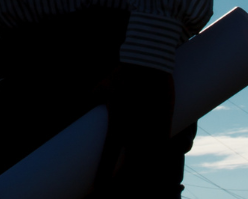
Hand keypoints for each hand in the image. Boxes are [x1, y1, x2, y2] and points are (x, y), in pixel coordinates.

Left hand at [92, 62, 174, 197]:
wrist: (147, 62)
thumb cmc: (122, 73)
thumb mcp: (100, 87)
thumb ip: (90, 98)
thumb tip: (75, 104)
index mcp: (116, 123)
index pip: (108, 156)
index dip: (103, 175)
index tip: (98, 188)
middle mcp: (135, 129)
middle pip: (132, 166)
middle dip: (127, 184)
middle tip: (118, 193)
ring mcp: (153, 128)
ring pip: (152, 162)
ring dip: (149, 178)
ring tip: (145, 190)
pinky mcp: (168, 123)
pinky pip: (173, 148)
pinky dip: (170, 161)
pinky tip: (171, 174)